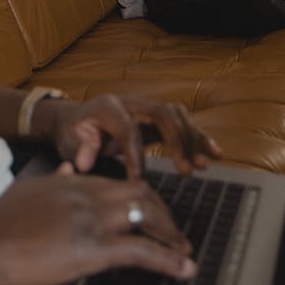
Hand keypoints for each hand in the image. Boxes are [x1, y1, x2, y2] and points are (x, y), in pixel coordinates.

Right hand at [0, 165, 194, 284]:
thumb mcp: (30, 189)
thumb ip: (55, 179)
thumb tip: (69, 168)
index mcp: (74, 180)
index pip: (120, 183)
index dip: (143, 199)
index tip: (153, 214)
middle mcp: (88, 193)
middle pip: (142, 192)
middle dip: (163, 213)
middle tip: (175, 235)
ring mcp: (92, 218)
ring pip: (147, 215)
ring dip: (171, 234)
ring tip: (184, 252)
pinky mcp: (93, 248)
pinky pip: (142, 251)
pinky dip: (168, 260)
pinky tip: (182, 269)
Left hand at [35, 93, 221, 179]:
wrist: (76, 120)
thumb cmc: (73, 134)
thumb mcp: (69, 141)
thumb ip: (79, 149)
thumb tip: (83, 163)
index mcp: (108, 107)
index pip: (128, 128)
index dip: (136, 155)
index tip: (139, 181)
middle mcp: (131, 102)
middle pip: (162, 113)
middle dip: (176, 140)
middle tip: (185, 171)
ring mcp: (146, 108)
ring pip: (177, 115)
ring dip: (192, 139)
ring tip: (202, 165)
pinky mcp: (156, 119)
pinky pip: (183, 123)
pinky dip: (200, 137)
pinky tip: (215, 153)